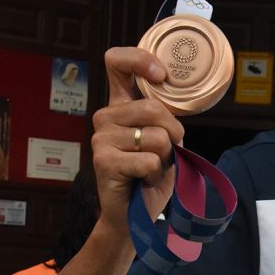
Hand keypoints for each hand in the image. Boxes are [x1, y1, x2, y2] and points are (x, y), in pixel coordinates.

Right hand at [92, 48, 184, 234]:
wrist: (133, 214)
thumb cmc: (151, 174)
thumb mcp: (163, 138)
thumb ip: (163, 116)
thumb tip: (170, 97)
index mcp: (119, 105)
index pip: (117, 62)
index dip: (140, 60)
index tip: (161, 77)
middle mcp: (105, 117)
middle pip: (152, 108)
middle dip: (173, 133)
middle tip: (167, 152)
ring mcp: (100, 138)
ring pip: (156, 137)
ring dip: (165, 157)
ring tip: (151, 169)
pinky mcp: (103, 161)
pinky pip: (149, 160)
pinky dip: (156, 174)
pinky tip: (142, 180)